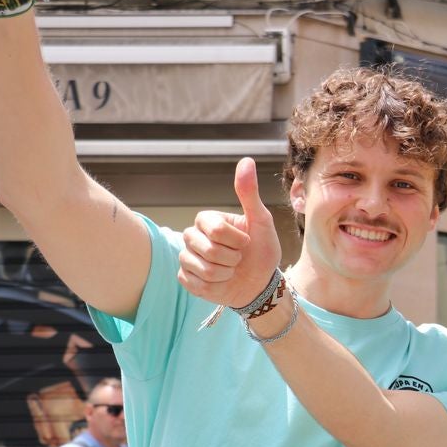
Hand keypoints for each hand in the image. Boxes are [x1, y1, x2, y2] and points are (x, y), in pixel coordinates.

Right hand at [178, 157, 281, 307]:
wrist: (260, 283)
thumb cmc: (261, 250)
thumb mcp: (261, 221)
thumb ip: (249, 193)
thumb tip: (246, 160)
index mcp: (207, 220)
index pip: (215, 229)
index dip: (237, 240)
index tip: (246, 242)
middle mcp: (192, 236)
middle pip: (208, 249)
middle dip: (232, 258)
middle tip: (238, 258)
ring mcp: (186, 257)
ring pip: (203, 269)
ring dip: (225, 273)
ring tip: (231, 270)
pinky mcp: (185, 278)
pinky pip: (195, 283)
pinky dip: (215, 286)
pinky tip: (221, 282)